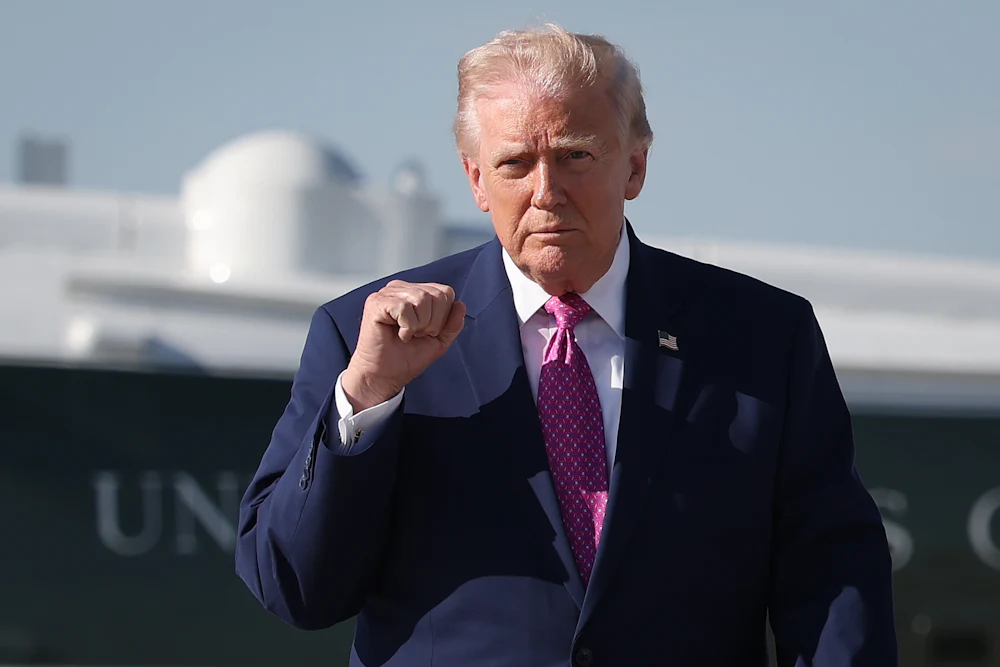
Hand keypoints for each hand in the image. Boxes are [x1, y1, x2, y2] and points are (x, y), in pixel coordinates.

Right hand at [342, 280, 465, 410]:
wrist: (384, 376)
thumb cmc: (406, 358)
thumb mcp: (439, 341)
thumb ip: (452, 324)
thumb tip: (460, 305)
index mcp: (416, 292)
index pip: (445, 292)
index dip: (442, 317)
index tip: (426, 332)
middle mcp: (401, 288)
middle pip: (437, 295)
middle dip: (432, 323)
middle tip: (416, 335)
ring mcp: (387, 293)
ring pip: (422, 299)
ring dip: (419, 325)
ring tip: (407, 334)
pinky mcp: (376, 302)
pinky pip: (404, 308)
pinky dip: (407, 327)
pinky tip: (399, 334)